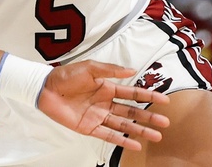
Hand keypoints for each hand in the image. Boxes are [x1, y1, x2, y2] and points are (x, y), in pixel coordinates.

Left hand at [37, 60, 169, 151]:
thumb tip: (132, 70)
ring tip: (157, 136)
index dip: (148, 96)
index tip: (164, 100)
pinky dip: (122, 141)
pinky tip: (135, 144)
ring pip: (124, 125)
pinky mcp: (89, 128)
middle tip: (165, 123)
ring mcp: (99, 117)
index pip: (133, 93)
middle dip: (149, 117)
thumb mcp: (90, 67)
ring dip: (140, 130)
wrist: (45, 89)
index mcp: (107, 87)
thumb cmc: (66, 75)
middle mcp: (106, 103)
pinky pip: (108, 135)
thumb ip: (111, 70)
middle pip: (132, 112)